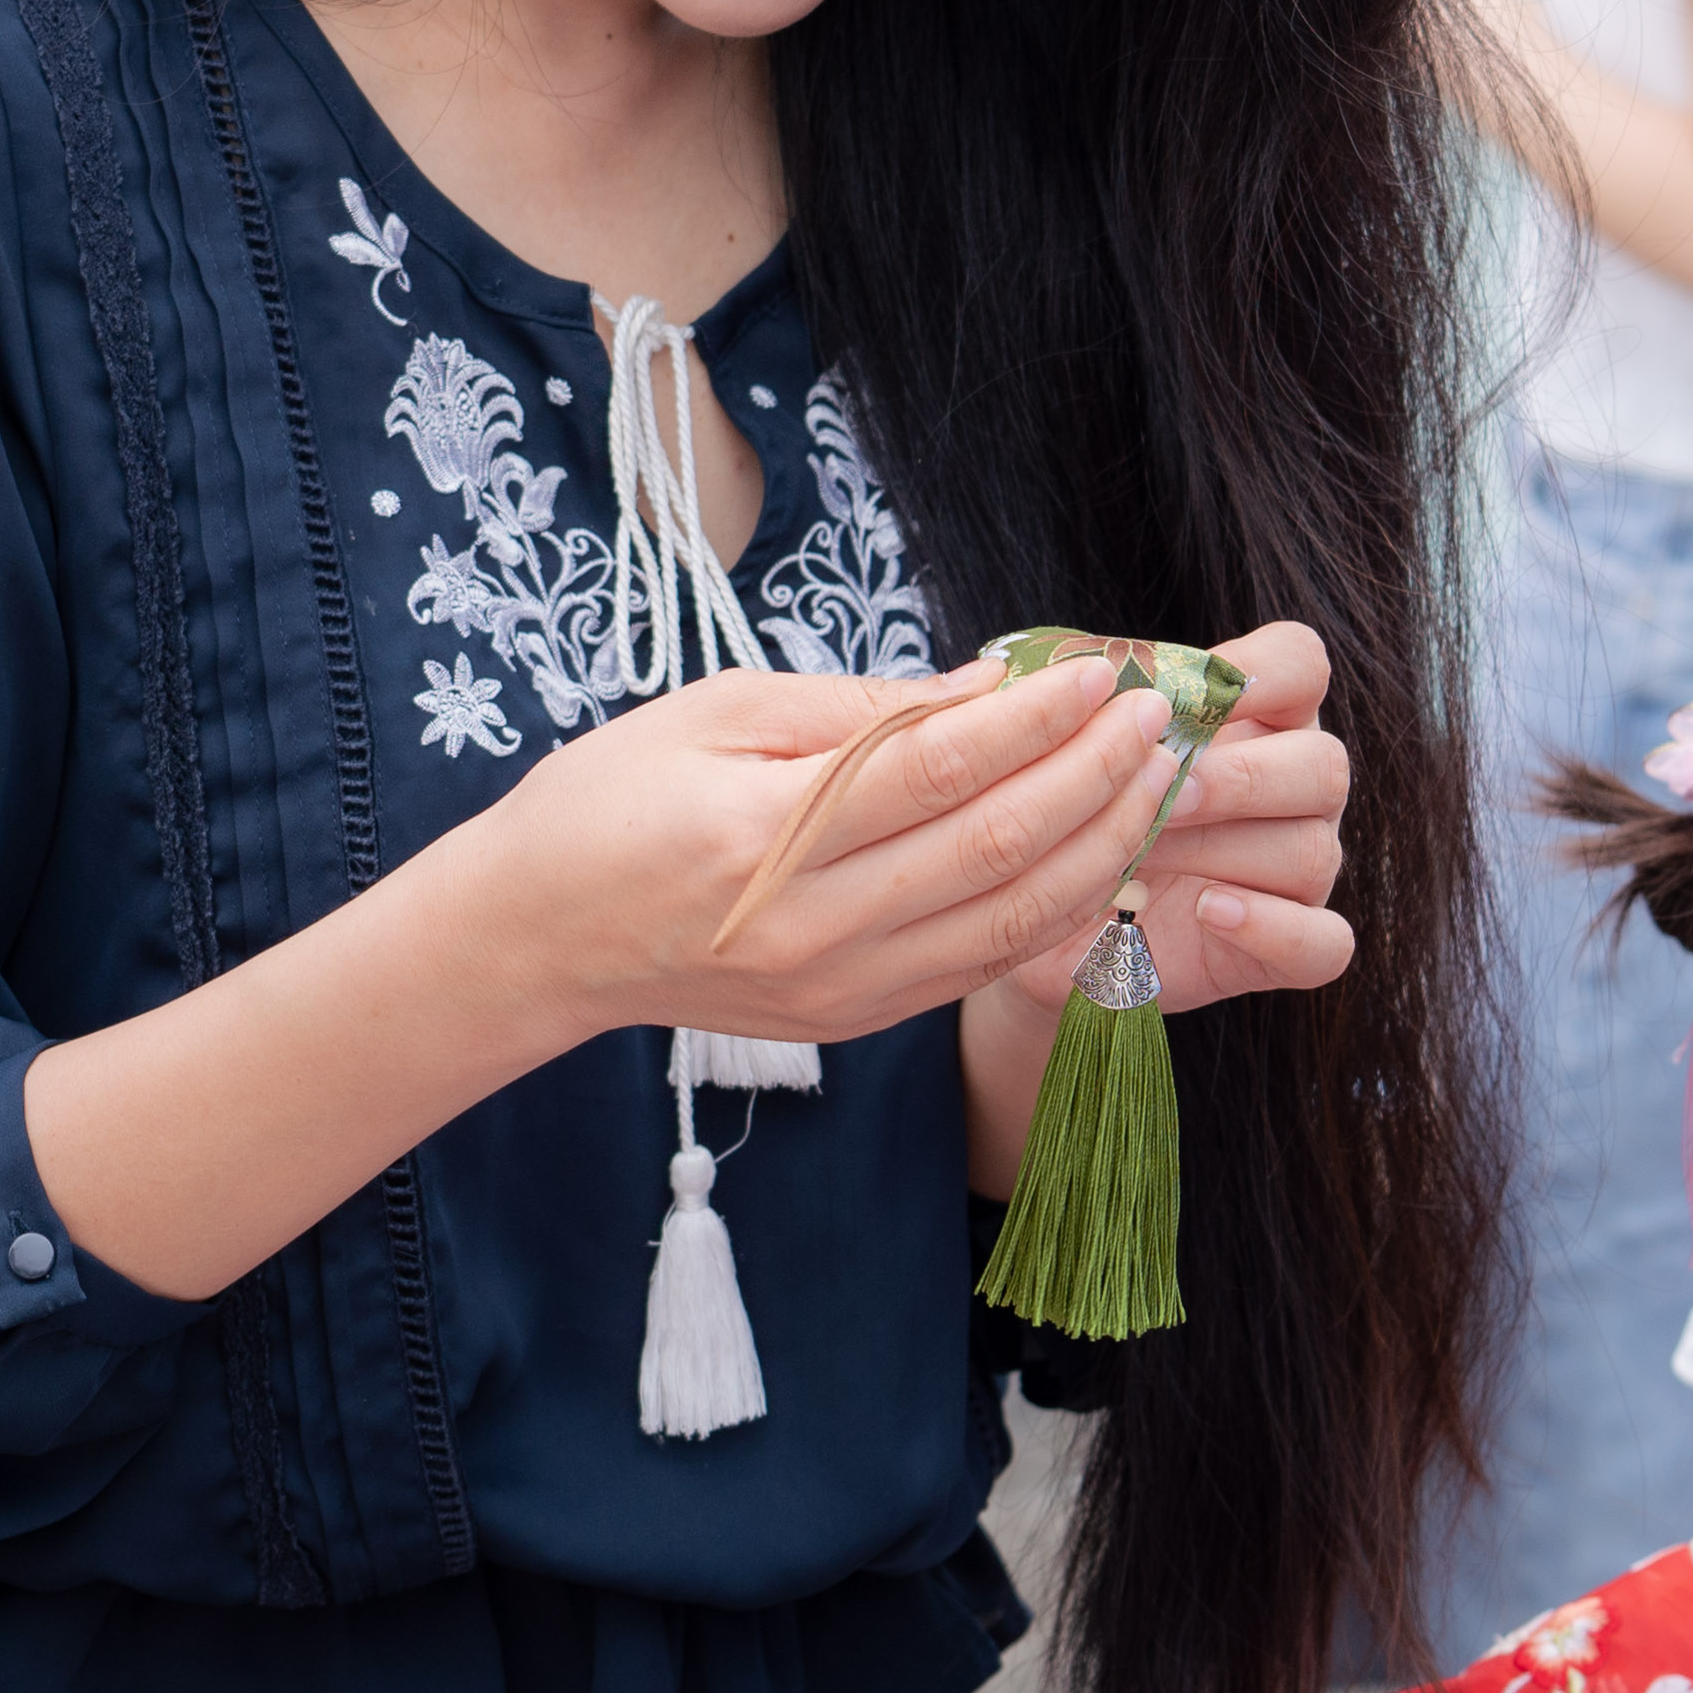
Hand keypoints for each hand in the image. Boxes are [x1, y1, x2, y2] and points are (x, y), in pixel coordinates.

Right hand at [445, 656, 1189, 1064]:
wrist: (536, 940)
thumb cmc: (611, 801)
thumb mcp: (715, 712)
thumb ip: (857, 708)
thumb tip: (986, 687)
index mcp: (762, 834)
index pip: (938, 770)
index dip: (1035, 720)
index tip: (1101, 671)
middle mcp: (809, 926)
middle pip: (993, 847)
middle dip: (1094, 776)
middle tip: (1156, 719)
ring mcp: (837, 987)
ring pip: (1009, 919)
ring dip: (1099, 845)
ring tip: (1154, 779)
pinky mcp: (853, 1020)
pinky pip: (980, 964)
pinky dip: (1055, 907)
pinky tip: (1099, 851)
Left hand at [1077, 620, 1358, 1022]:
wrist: (1046, 919)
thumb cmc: (1071, 815)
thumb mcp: (1073, 755)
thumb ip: (1094, 709)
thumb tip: (1078, 676)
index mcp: (1259, 719)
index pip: (1300, 667)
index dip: (1265, 670)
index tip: (1199, 692)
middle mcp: (1297, 790)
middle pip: (1323, 764)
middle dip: (1239, 777)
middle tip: (1163, 792)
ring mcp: (1303, 869)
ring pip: (1312, 850)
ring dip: (1222, 848)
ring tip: (1143, 855)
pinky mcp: (1294, 946)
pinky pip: (1324, 941)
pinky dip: (1270, 926)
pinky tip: (1207, 909)